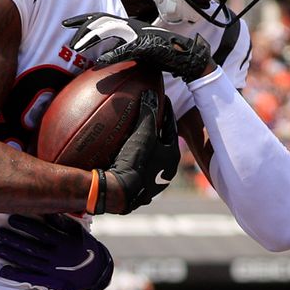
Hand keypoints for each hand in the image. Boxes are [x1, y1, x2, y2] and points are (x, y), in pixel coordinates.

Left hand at [0, 214, 113, 289]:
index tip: (11, 218)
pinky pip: (31, 279)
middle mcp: (58, 256)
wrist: (95, 271)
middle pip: (32, 247)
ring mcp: (54, 270)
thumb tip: (44, 207)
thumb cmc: (82, 245)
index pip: (42, 232)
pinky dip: (16, 275)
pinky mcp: (50, 282)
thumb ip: (61, 221)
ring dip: (11, 255)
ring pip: (28, 262)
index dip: (26, 225)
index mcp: (65, 241)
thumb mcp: (76, 231)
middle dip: (14, 240)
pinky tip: (2, 271)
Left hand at [63, 12, 213, 80]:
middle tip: (66, 34)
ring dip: (90, 38)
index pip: (101, 17)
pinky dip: (110, 55)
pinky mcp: (145, 45)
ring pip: (109, 30)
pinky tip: (98, 62)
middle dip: (82, 26)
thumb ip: (122, 49)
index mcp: (128, 24)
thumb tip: (106, 57)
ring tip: (76, 47)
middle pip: (101, 20)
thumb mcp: (137, 49)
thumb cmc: (162, 53)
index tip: (66, 23)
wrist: (185, 55)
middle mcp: (131, 24)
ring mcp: (137, 33)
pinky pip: (124, 49)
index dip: (83, 19)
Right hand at [99, 89, 177, 213]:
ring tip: (136, 141)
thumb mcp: (142, 133)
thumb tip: (151, 93)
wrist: (118, 191)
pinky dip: (134, 165)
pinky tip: (124, 162)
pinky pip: (137, 175)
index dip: (167, 113)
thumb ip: (148, 113)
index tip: (163, 100)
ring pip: (151, 163)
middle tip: (151, 120)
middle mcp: (166, 174)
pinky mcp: (138, 195)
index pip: (172, 128)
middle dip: (157, 134)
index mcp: (172, 158)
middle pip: (163, 147)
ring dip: (146, 151)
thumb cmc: (134, 161)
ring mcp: (152, 186)